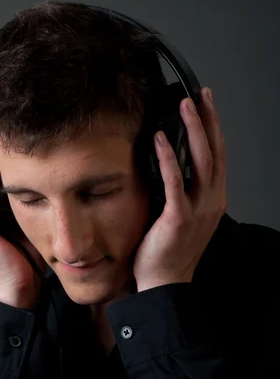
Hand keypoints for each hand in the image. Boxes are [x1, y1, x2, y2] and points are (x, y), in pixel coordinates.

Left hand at [133, 87, 226, 291]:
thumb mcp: (182, 216)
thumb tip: (170, 165)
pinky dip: (169, 158)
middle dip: (208, 120)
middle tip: (200, 96)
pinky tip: (161, 139)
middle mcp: (211, 201)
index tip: (206, 106)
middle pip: (214, 152)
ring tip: (185, 106)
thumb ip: (182, 191)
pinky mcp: (179, 217)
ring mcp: (198, 209)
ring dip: (194, 130)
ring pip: (201, 161)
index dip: (214, 129)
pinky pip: (175, 181)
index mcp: (213, 200)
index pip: (217, 157)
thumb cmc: (168, 251)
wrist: (164, 282)